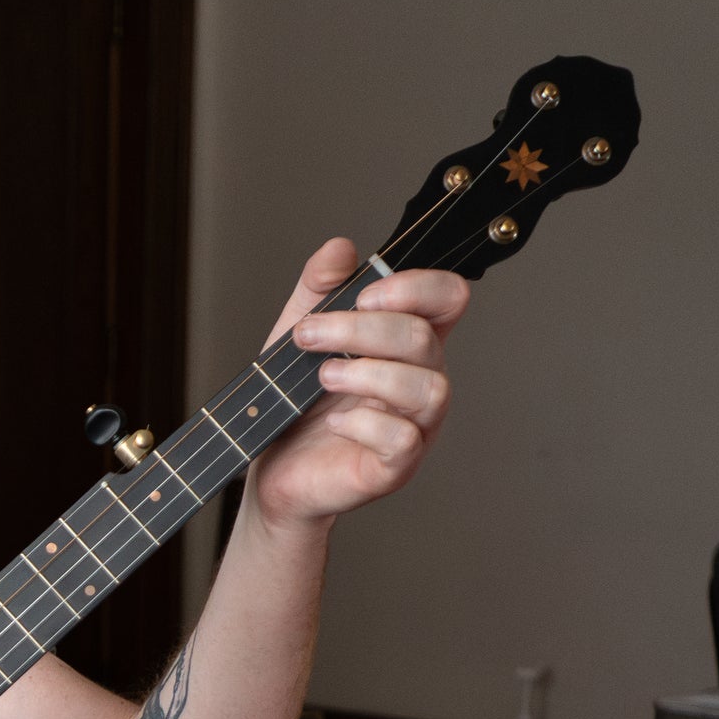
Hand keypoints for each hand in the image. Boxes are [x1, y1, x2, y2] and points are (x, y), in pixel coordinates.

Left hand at [247, 238, 467, 531]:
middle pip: (423, 338)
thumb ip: (318, 289)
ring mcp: (416, 427)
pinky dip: (364, 424)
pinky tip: (333, 421)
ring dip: (368, 374)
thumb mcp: (298, 333)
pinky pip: (403, 439)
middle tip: (310, 336)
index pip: (447, 298)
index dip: (418, 286)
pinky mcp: (396, 467)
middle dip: (362, 329)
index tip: (365, 293)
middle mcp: (421, 381)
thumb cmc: (295, 403)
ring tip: (323, 377)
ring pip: (427, 388)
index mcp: (407, 343)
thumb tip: (340, 248)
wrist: (271, 470)